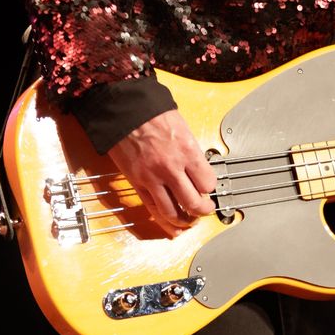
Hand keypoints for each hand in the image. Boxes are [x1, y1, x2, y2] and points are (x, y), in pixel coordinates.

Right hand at [108, 110, 217, 234]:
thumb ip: (190, 151)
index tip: (208, 187)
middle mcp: (171, 167)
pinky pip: (153, 209)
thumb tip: (197, 168)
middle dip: (204, 210)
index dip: (210, 187)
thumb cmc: (151, 113)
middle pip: (194, 203)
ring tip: (190, 220)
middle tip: (206, 209)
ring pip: (173, 212)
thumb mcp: (181, 127)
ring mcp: (152, 177)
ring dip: (185, 221)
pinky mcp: (137, 182)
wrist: (123, 108)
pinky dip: (165, 221)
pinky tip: (173, 226)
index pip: (208, 183)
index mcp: (187, 151)